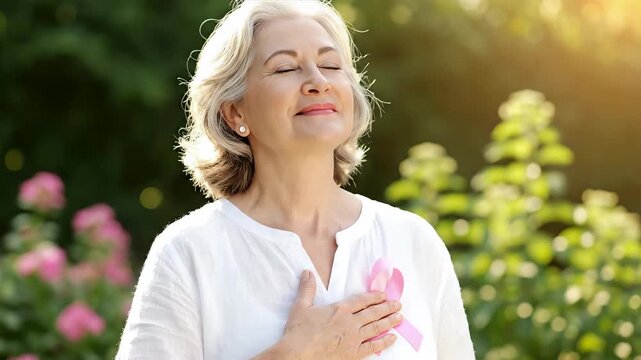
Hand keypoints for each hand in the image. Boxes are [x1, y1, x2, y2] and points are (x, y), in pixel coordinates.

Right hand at [281, 270, 402, 359]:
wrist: (297, 355)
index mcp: (339, 309)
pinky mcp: (353, 353)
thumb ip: (307, 289)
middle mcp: (350, 322)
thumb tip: (307, 272)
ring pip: (376, 328)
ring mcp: (353, 338)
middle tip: (398, 304)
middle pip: (373, 313)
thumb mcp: (301, 306)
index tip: (383, 295)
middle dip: (387, 307)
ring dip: (389, 321)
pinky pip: (373, 347)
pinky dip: (384, 342)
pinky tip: (392, 338)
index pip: (361, 300)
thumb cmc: (298, 332)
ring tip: (399, 317)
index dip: (374, 297)